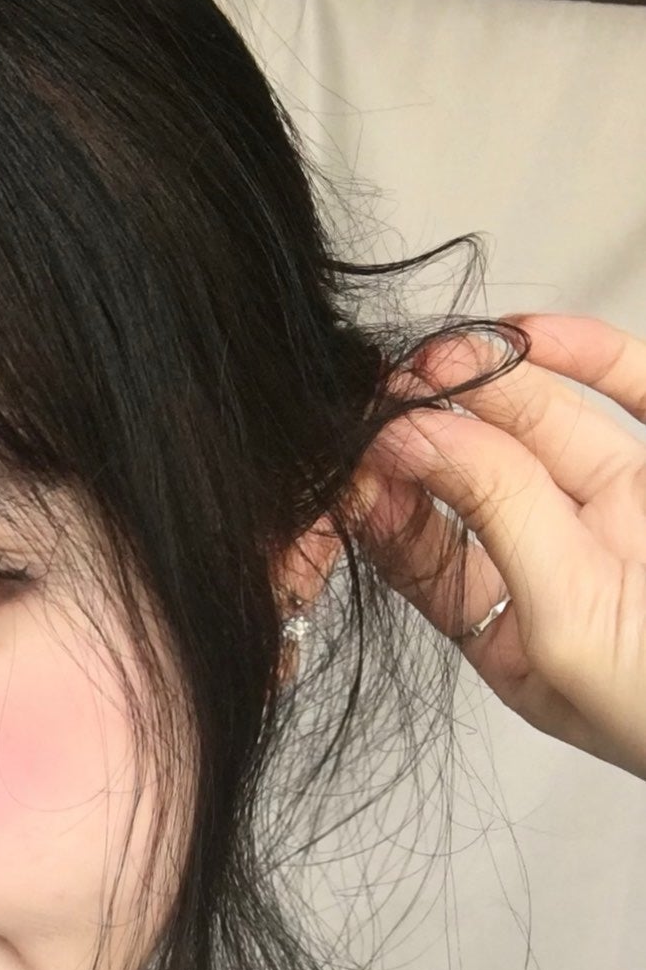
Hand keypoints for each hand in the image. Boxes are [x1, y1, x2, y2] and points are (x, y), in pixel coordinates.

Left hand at [358, 312, 645, 781]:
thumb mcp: (564, 626)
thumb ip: (494, 522)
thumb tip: (409, 439)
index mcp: (520, 635)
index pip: (427, 556)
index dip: (387, 500)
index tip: (353, 451)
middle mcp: (569, 567)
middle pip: (480, 480)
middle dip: (433, 428)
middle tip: (386, 384)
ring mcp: (630, 510)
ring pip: (547, 429)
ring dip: (493, 385)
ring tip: (442, 353)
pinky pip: (634, 395)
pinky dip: (584, 357)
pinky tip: (527, 335)